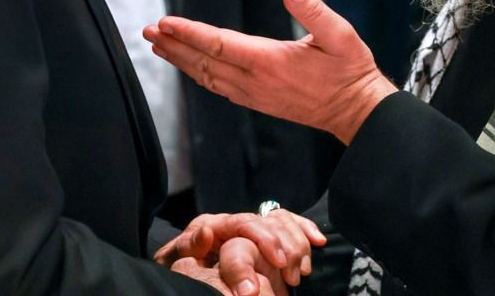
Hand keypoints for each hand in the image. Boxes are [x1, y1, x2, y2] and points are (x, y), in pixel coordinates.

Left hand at [144, 0, 397, 143]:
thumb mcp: (340, 34)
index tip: (164, 23)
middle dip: (174, 46)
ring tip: (161, 48)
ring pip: (208, 78)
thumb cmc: (351, 71)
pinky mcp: (260, 102)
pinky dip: (200, 75)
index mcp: (270, 62)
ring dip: (182, 62)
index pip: (219, 44)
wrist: (357, 112)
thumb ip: (313, 9)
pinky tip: (193, 68)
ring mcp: (256, 96)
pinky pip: (220, 88)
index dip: (189, 32)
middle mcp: (257, 82)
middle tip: (148, 32)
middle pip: (204, 62)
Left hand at [156, 209, 325, 288]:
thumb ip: (188, 245)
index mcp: (216, 224)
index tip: (279, 261)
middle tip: (294, 274)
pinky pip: (288, 224)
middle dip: (286, 245)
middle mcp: (236, 221)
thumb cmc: (179, 264)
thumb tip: (207, 231)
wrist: (181, 264)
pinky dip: (305, 230)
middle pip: (269, 222)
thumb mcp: (176, 257)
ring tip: (303, 271)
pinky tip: (318, 241)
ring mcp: (250, 226)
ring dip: (298, 243)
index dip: (266, 238)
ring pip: (283, 222)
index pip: (246, 223)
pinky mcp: (262, 235)